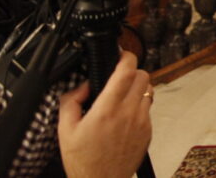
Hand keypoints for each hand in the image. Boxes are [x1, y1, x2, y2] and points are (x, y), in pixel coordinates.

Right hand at [58, 51, 152, 177]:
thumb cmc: (83, 160)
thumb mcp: (65, 130)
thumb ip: (71, 101)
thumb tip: (83, 86)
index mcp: (107, 110)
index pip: (126, 72)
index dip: (126, 57)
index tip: (121, 55)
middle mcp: (128, 113)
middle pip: (143, 76)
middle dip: (132, 72)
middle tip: (120, 77)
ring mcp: (142, 122)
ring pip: (149, 90)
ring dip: (138, 88)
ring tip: (123, 96)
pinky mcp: (148, 131)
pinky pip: (149, 107)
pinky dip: (140, 104)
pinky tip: (126, 114)